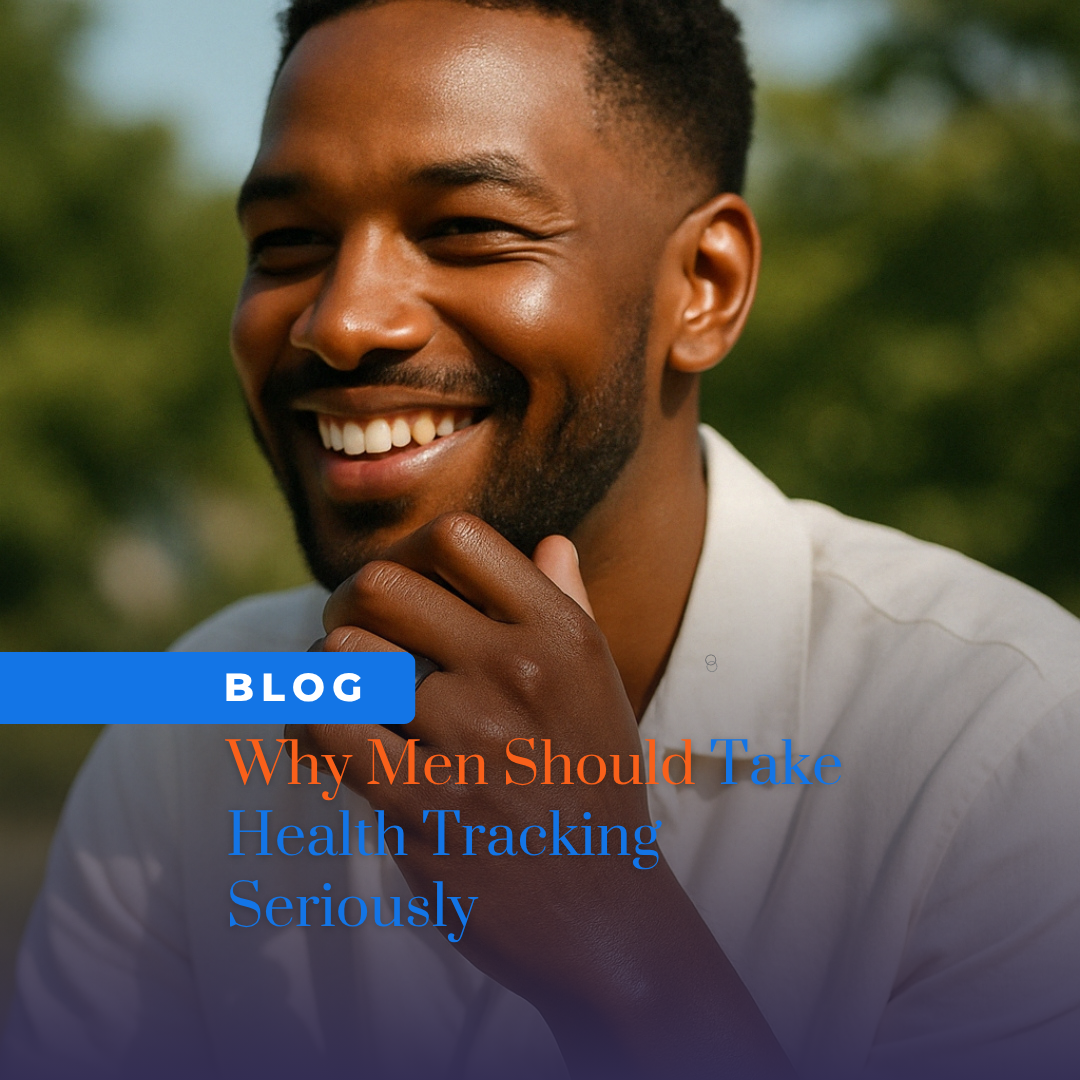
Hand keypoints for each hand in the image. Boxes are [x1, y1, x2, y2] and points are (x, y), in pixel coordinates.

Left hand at [300, 513, 792, 1077]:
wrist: (603, 911)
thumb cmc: (594, 785)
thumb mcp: (600, 687)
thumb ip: (570, 606)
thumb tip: (552, 541)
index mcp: (560, 632)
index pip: (455, 538)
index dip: (410, 553)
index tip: (405, 589)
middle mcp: (517, 670)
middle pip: (378, 585)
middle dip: (347, 604)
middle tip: (353, 634)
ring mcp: (468, 736)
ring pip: (339, 654)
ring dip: (327, 672)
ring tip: (347, 696)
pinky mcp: (422, 803)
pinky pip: (322, 728)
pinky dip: (306, 726)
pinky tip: (325, 739)